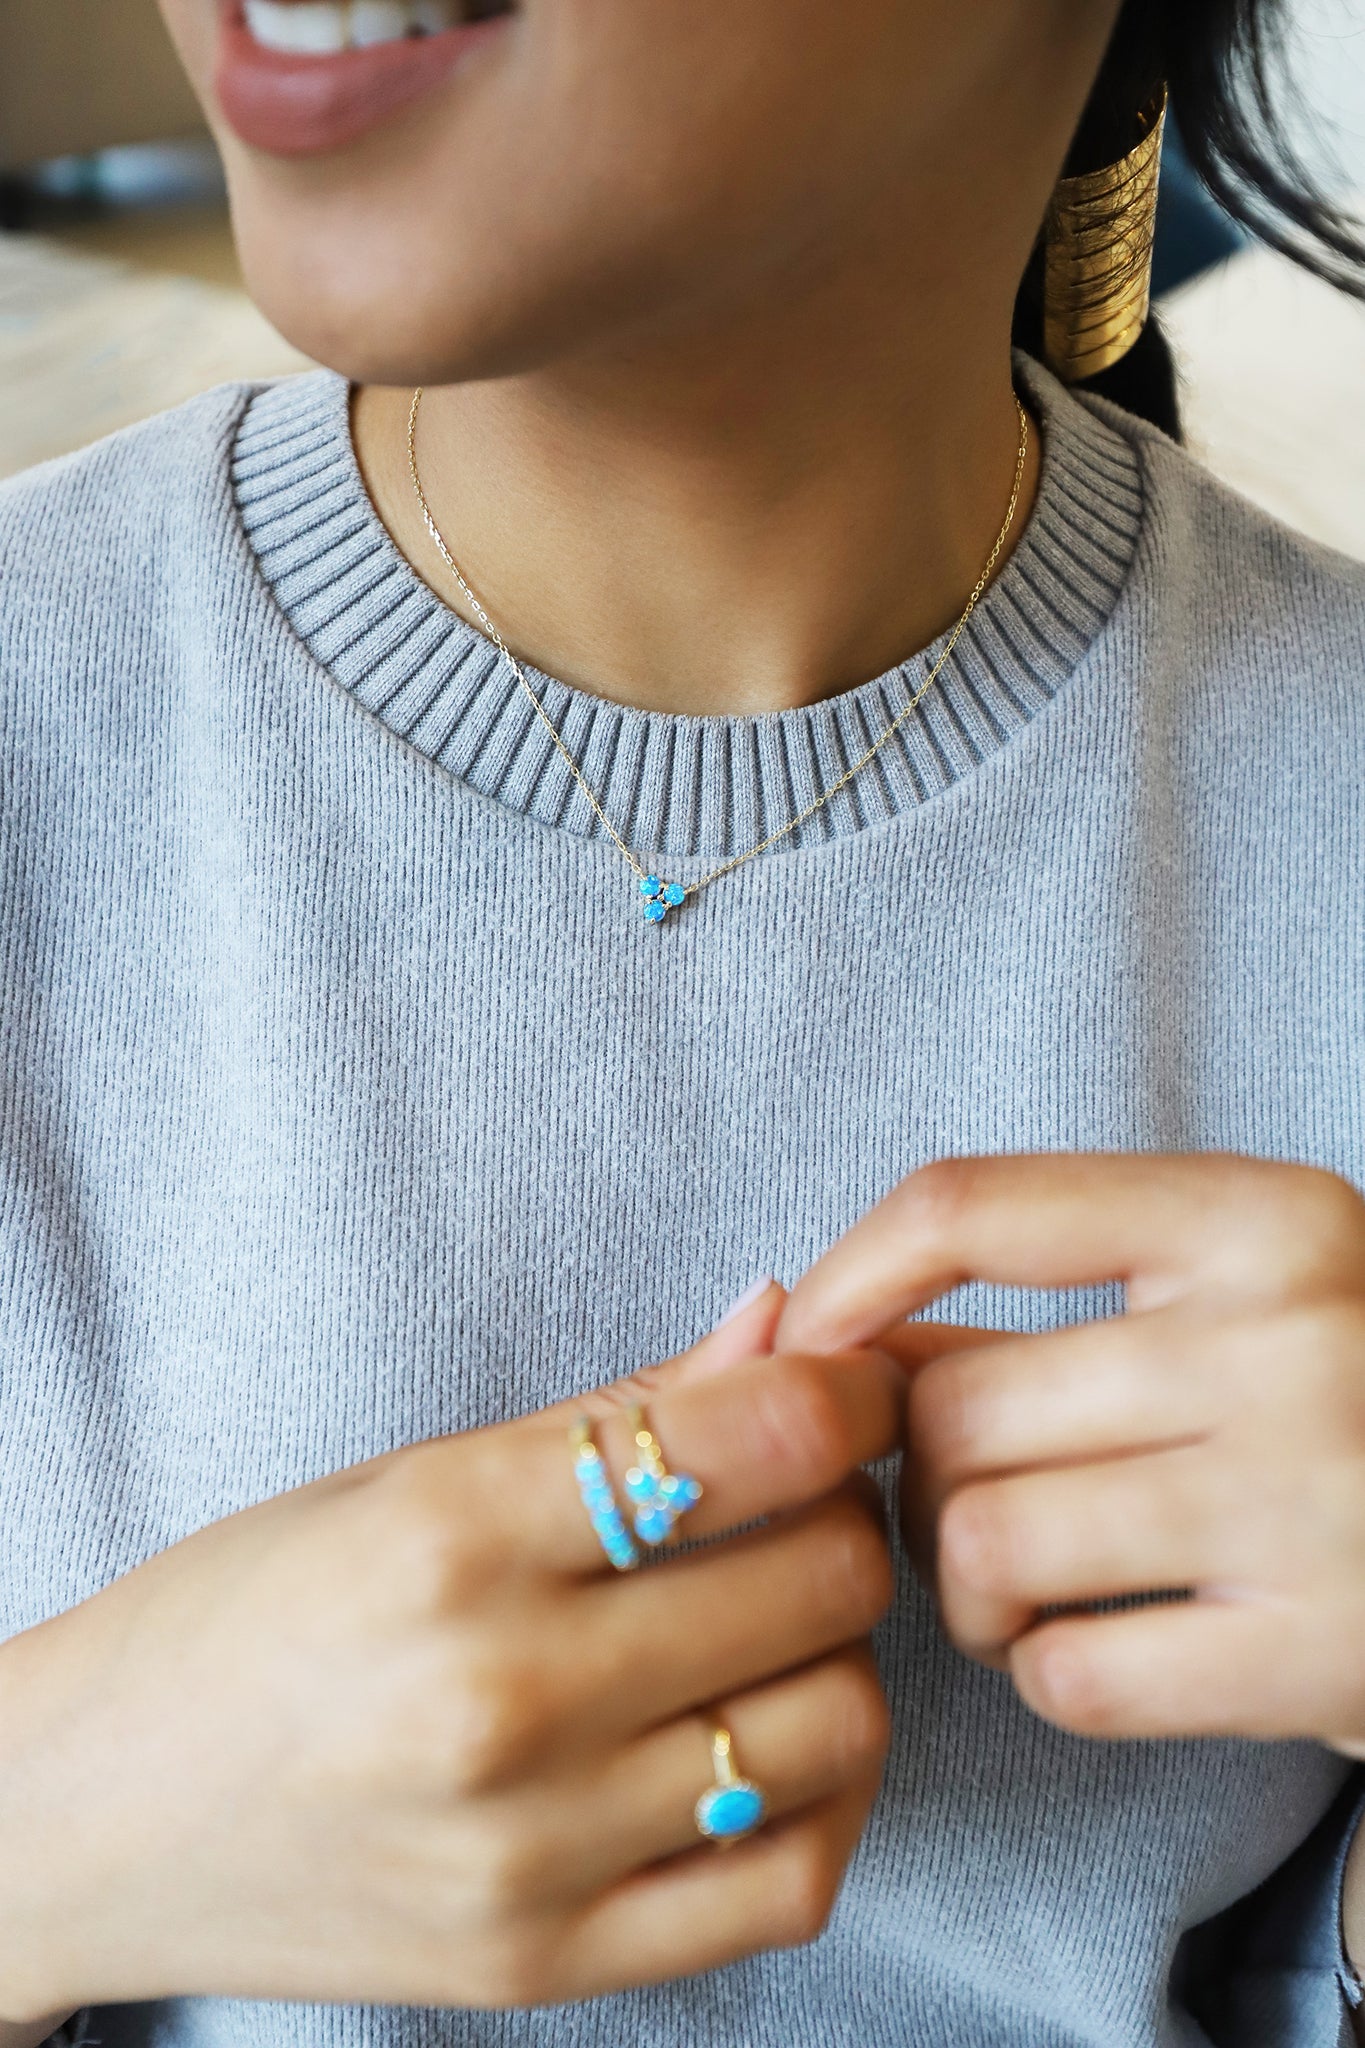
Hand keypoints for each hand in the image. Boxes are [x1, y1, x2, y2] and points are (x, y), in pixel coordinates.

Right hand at [0, 1285, 900, 2024]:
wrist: (96, 1817)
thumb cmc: (244, 1612)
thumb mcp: (406, 1477)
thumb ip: (615, 1408)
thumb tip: (781, 1318)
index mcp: (450, 1535)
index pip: (751, 1439)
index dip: (844, 1391)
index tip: (851, 1385)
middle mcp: (499, 1697)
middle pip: (824, 1578)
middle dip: (844, 1514)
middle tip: (796, 1504)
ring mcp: (531, 1851)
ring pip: (838, 1725)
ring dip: (836, 1657)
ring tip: (766, 1627)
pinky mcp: (549, 1964)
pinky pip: (791, 1881)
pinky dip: (815, 1797)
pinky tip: (756, 1743)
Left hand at [775, 1152, 1364, 1753]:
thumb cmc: (1345, 1405)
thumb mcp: (1240, 1296)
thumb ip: (1052, 1302)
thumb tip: (820, 1331)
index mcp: (1262, 1218)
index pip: (973, 1204)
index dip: (848, 1278)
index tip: (801, 1342)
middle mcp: (1291, 1339)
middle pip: (951, 1406)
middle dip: (914, 1474)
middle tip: (963, 1501)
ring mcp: (1311, 1498)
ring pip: (982, 1542)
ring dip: (962, 1587)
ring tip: (1022, 1582)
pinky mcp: (1320, 1658)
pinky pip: (1065, 1672)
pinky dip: (1043, 1670)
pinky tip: (1094, 1647)